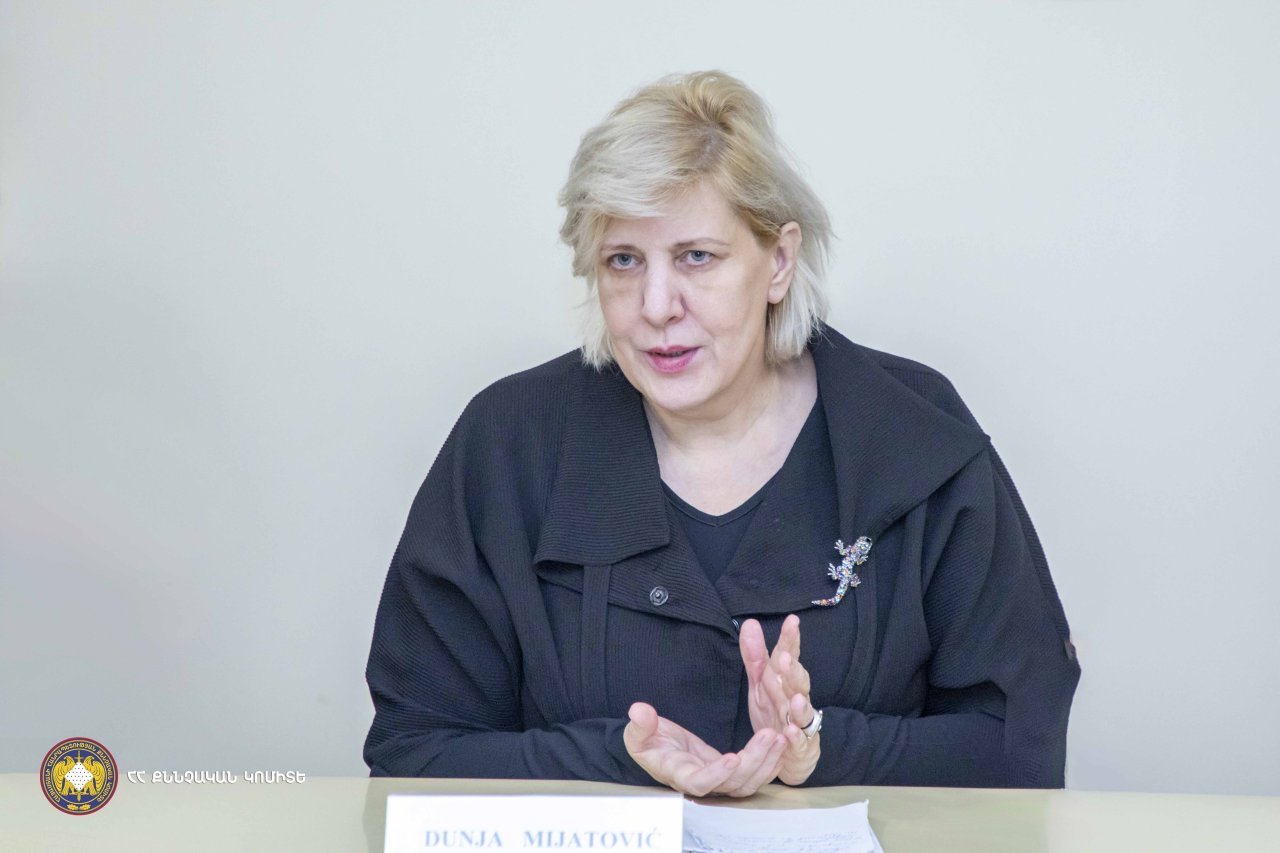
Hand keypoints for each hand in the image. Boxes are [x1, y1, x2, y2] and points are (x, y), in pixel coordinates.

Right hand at [623, 702, 786, 796]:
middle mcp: (703, 783)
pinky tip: (780, 741)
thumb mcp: (637, 733)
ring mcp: (719, 780)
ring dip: (766, 761)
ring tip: (779, 736)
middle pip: (733, 784)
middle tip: (770, 735)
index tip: (731, 758)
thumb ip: (640, 725)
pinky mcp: (730, 773)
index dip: (716, 774)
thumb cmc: (646, 743)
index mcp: (679, 774)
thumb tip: (639, 711)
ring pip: (748, 782)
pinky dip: (769, 762)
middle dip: (754, 761)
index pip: (700, 782)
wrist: (657, 749)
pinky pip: (754, 775)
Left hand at [739, 614, 819, 784]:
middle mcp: (795, 699)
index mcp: (785, 682)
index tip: (792, 621)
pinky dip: (796, 738)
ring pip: (802, 713)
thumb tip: (750, 622)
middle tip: (784, 659)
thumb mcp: (761, 684)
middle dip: (792, 672)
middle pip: (797, 684)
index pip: (789, 658)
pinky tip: (790, 732)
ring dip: (800, 706)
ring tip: (796, 698)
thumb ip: (756, 656)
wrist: (789, 755)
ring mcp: (800, 724)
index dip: (790, 641)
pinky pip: (799, 742)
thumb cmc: (775, 713)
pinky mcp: (801, 747)